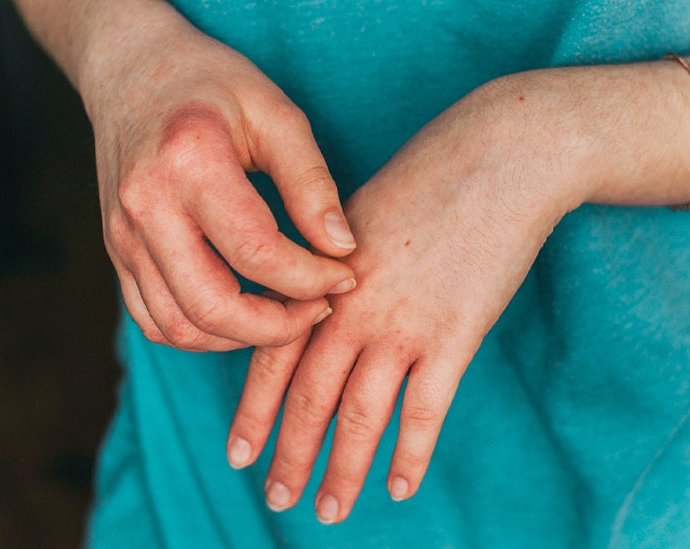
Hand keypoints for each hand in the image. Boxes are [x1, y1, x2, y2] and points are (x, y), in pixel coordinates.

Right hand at [79, 1, 356, 349]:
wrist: (130, 71)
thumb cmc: (211, 84)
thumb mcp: (275, 112)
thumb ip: (311, 182)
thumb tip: (342, 248)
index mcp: (189, 163)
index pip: (256, 252)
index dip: (311, 279)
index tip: (344, 275)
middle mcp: (144, 207)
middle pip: (211, 308)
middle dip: (278, 328)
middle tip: (318, 308)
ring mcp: (121, 236)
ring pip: (180, 327)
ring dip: (241, 337)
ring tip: (285, 311)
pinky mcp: (117, 252)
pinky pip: (156, 320)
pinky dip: (204, 332)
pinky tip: (242, 310)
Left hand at [228, 62, 689, 520]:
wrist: (499, 155)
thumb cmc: (425, 177)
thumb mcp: (356, 215)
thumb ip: (330, 267)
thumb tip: (314, 305)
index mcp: (323, 277)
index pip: (275, 357)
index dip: (254, 411)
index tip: (237, 454)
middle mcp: (353, 307)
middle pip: (312, 397)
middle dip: (292, 453)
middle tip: (278, 498)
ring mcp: (404, 323)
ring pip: (362, 414)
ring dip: (342, 469)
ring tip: (328, 511)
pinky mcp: (457, 333)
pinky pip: (428, 409)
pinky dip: (412, 454)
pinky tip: (400, 489)